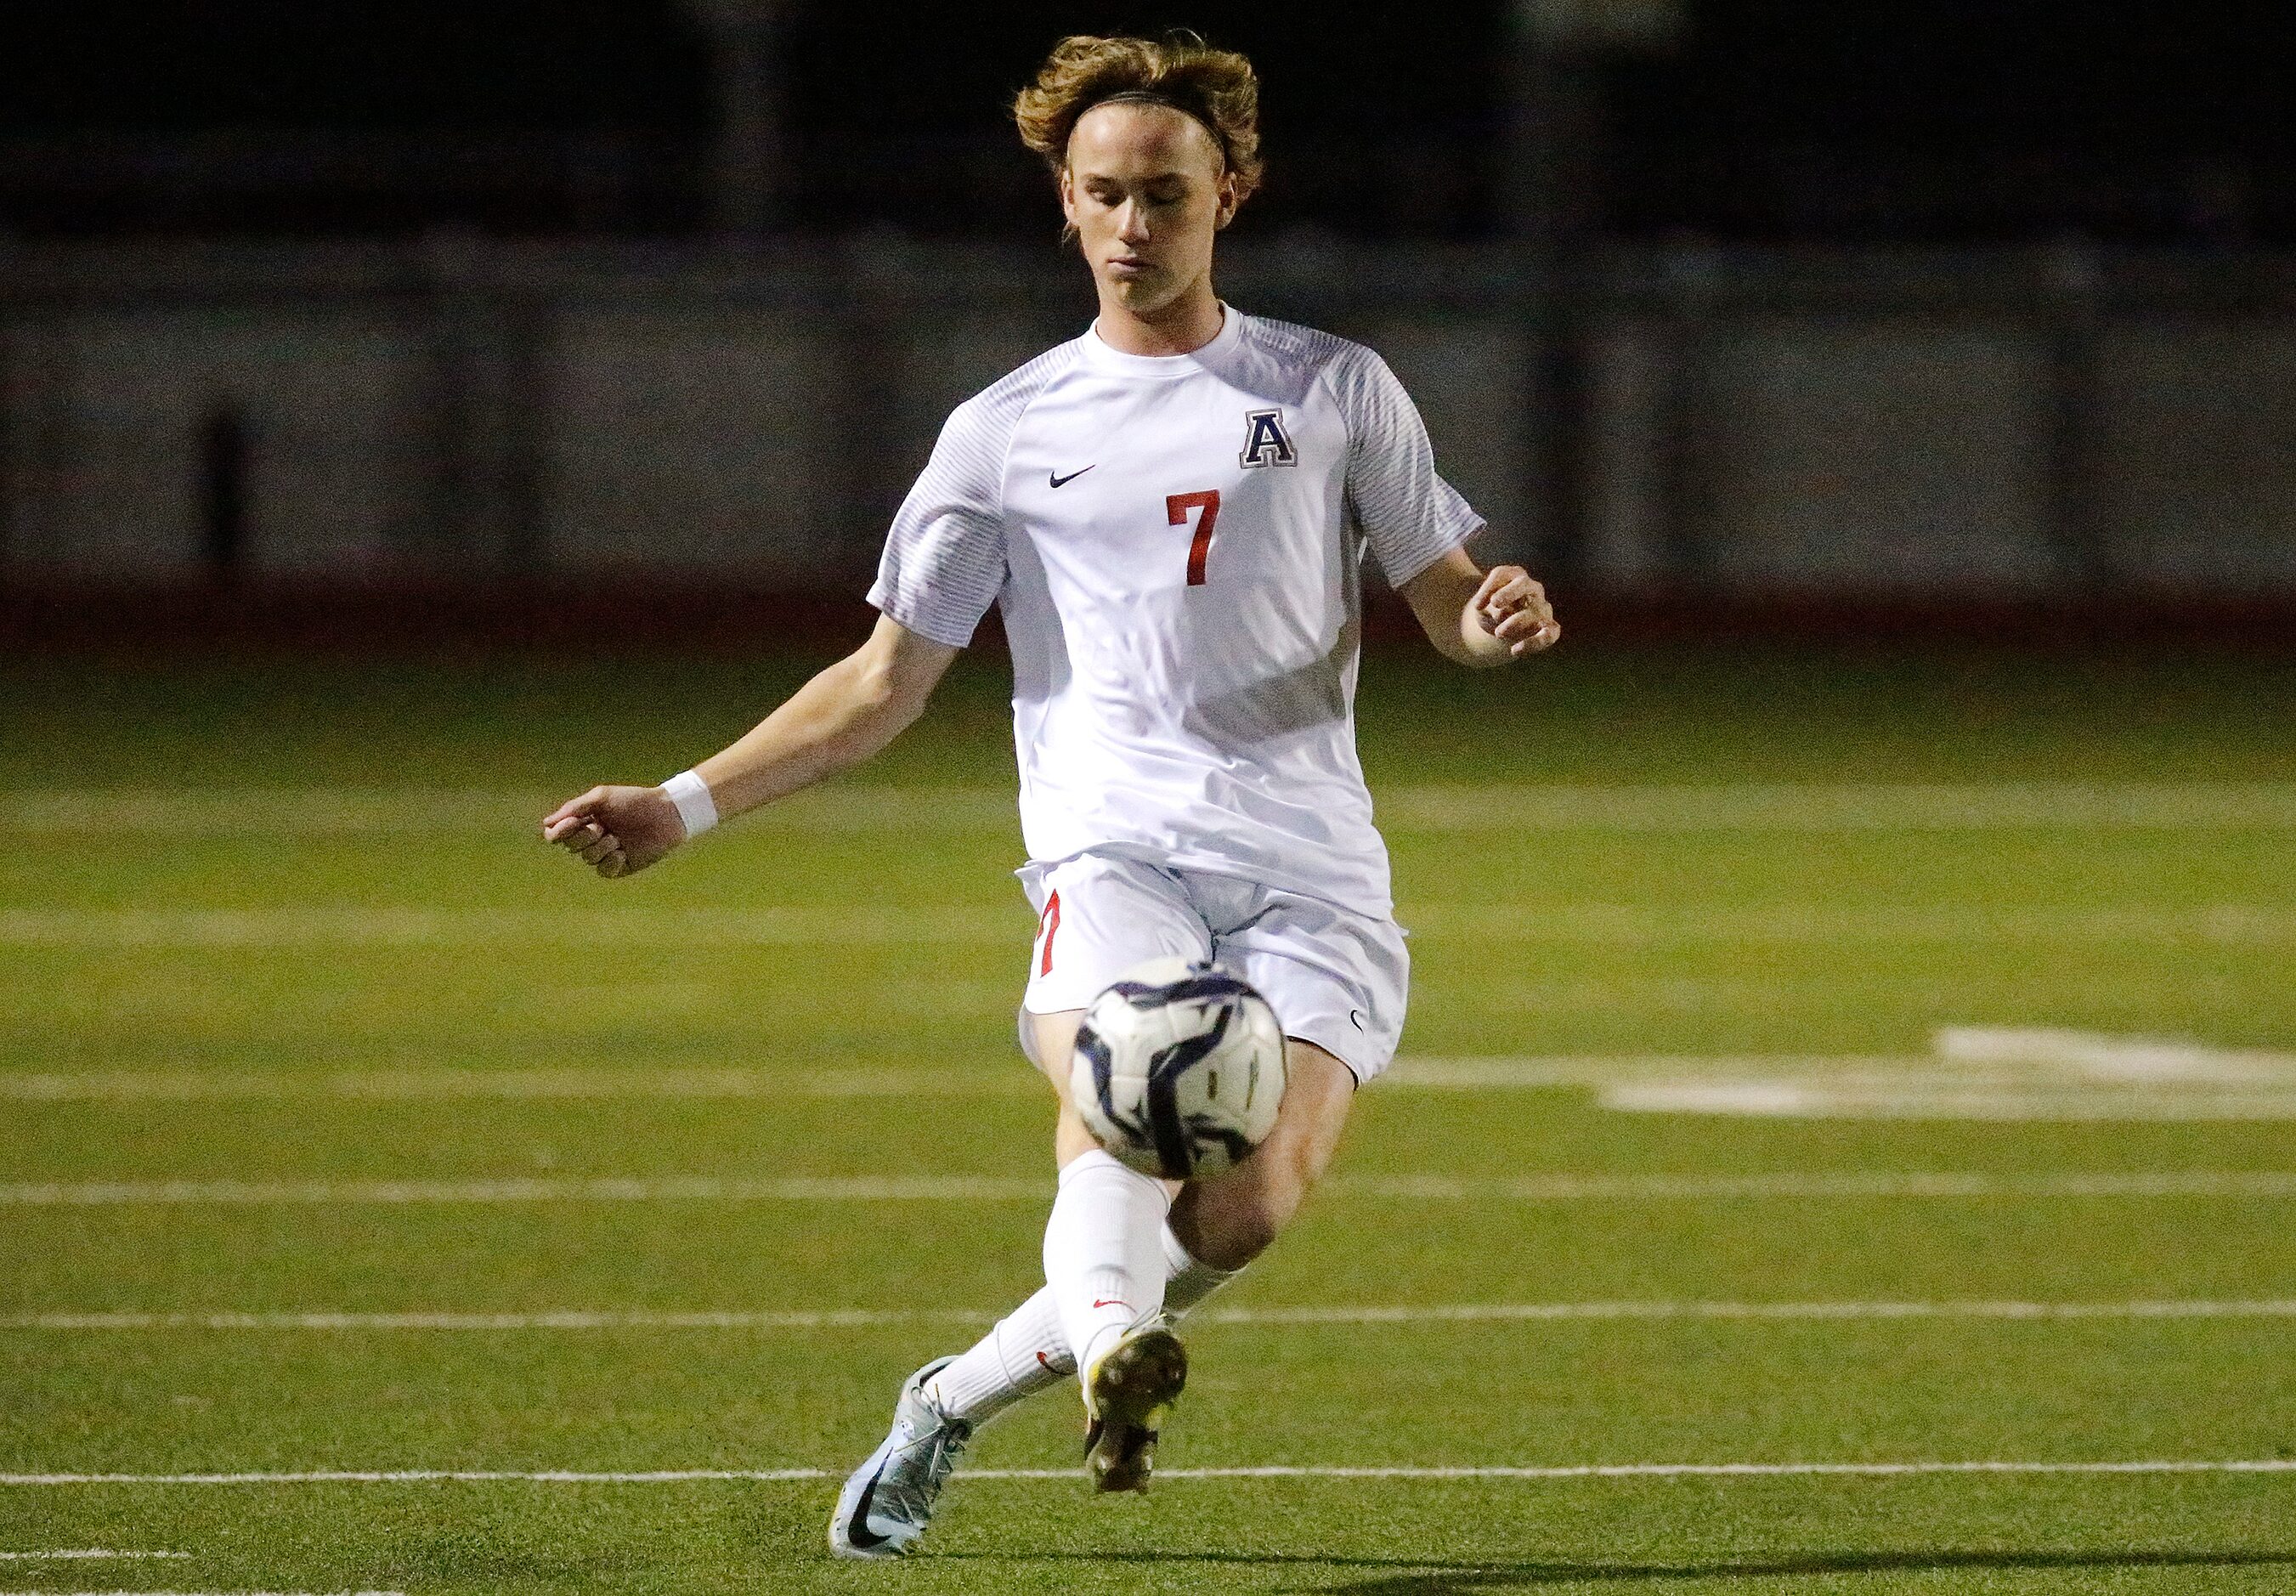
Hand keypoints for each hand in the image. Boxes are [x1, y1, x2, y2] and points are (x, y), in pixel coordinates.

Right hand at [540, 784, 686, 878]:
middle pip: (571, 846)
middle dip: (584, 837)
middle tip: (603, 827)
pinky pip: (604, 870)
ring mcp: (606, 853)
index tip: (571, 824)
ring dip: (601, 847)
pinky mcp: (621, 867)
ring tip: (618, 837)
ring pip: (588, 858)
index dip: (559, 832)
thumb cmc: (634, 801)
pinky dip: (611, 861)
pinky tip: (623, 852)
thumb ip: (574, 808)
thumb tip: (546, 823)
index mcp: (585, 821)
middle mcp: (593, 838)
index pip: (558, 833)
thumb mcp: (601, 798)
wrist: (666, 813)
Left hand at [1467, 566, 1559, 657]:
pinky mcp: (1549, 628)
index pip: (1501, 575)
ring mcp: (1543, 608)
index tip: (1476, 606)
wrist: (1500, 628)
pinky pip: (1549, 634)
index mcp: (1513, 576)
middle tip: (1494, 611)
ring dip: (1517, 622)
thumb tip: (1501, 614)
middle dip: (1508, 595)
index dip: (1488, 588)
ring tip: (1498, 633)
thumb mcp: (1482, 607)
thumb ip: (1489, 608)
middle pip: (1524, 585)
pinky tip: (1514, 650)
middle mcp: (1532, 588)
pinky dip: (1534, 643)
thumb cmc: (1491, 611)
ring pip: (1538, 610)